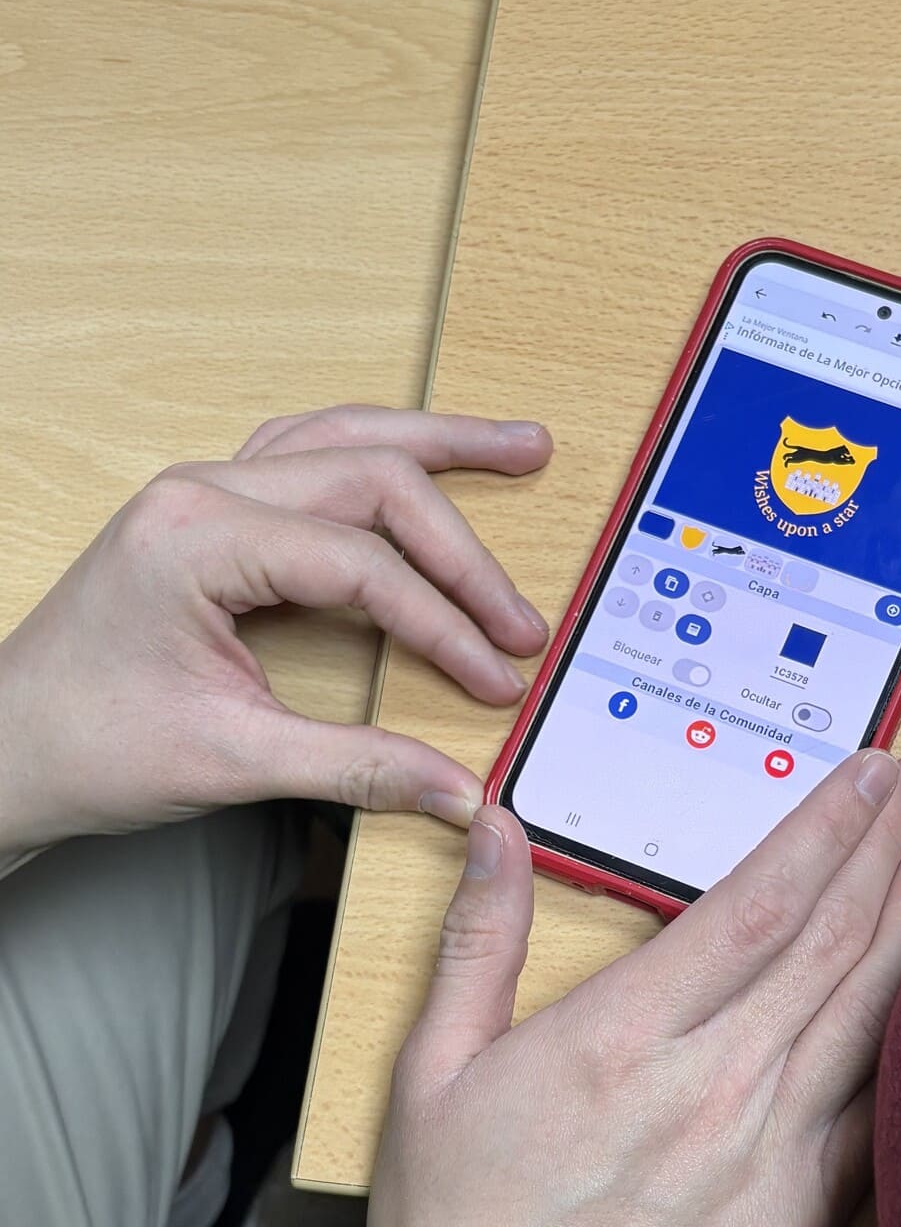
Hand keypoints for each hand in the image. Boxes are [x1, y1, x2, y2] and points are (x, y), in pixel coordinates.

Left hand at [0, 405, 550, 862]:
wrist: (8, 747)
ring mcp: (205, 490)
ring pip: (345, 440)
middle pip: (371, 478)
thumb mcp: (231, 762)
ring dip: (438, 448)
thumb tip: (456, 787)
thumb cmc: (87, 744)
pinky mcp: (212, 513)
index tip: (496, 678)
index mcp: (196, 537)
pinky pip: (313, 457)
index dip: (444, 624)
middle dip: (462, 549)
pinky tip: (425, 464)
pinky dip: (381, 461)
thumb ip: (357, 768)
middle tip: (523, 617)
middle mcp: (202, 491)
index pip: (362, 562)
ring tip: (519, 450)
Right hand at [367, 748, 900, 1226]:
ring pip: (865, 1015)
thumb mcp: (431, 1070)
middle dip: (884, 848)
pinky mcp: (798, 1216)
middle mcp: (710, 1086)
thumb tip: (497, 830)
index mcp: (621, 1037)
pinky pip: (874, 1114)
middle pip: (828, 941)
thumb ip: (480, 940)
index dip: (824, 827)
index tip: (866, 774)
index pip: (756, 902)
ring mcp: (766, 1154)